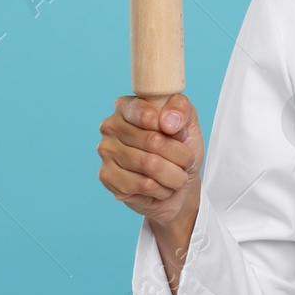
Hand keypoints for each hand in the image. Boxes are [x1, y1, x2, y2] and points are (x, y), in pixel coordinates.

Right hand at [98, 93, 203, 229]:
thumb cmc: (181, 148)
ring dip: (174, 174)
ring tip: (177, 175)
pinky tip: (161, 186)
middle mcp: (111, 126)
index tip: (183, 135)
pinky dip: (162, 189)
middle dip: (180, 155)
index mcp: (127, 105)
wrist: (178, 184)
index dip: (174, 129)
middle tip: (187, 160)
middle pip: (153, 141)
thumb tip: (168, 121)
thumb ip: (180, 108)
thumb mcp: (189, 121)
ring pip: (150, 165)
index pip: (149, 114)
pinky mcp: (107, 176)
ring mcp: (106, 151)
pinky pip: (144, 185)